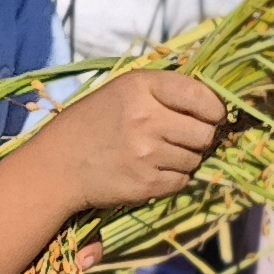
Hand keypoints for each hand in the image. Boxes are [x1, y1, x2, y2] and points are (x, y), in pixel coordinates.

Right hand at [26, 69, 225, 213]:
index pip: (201, 96)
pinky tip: (152, 171)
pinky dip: (174, 178)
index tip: (212, 115)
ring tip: (160, 154)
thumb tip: (214, 107)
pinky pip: (182, 182)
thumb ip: (164, 92)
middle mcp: (146, 119)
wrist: (59, 165)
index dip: (214, 109)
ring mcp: (146, 155)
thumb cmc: (94, 122)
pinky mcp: (146, 185)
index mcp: (141, 87)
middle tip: (183, 137)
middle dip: (200, 136)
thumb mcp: (123, 91)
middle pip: (205, 133)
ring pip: (195, 159)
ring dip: (185, 158)